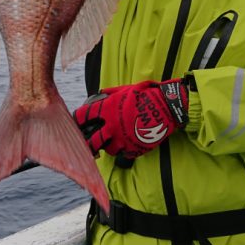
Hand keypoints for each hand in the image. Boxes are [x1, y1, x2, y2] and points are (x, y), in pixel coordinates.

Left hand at [73, 80, 188, 158]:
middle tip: (87, 144)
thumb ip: (110, 94)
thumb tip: (99, 94)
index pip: (83, 116)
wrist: (167, 108)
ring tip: (114, 142)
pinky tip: (127, 145)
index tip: (77, 122)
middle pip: (91, 142)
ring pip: (107, 150)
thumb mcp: (126, 89)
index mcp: (107, 109)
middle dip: (86, 144)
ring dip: (109, 146)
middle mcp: (111, 126)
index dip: (77, 119)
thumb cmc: (147, 96)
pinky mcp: (133, 148)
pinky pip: (123, 154)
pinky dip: (124, 151)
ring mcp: (122, 139)